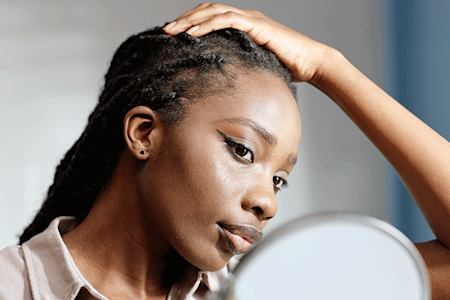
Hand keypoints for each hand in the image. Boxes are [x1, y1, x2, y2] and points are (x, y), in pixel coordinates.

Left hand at [163, 3, 331, 82]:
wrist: (310, 63)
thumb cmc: (286, 67)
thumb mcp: (256, 65)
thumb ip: (241, 65)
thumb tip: (224, 80)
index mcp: (244, 24)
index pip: (213, 16)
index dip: (193, 22)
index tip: (176, 35)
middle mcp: (246, 17)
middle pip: (209, 10)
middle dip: (185, 19)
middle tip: (166, 31)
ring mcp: (252, 19)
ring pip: (214, 11)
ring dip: (191, 20)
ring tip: (172, 30)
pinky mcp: (257, 25)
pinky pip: (228, 20)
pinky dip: (208, 24)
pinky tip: (193, 33)